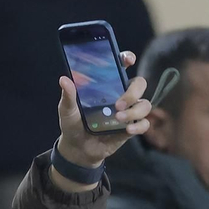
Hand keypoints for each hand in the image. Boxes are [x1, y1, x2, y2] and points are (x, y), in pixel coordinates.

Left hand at [55, 49, 149, 180]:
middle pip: (139, 84)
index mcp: (106, 85)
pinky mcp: (131, 127)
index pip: (121, 66)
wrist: (77, 149)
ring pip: (145, 104)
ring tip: (118, 118)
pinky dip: (139, 126)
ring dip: (134, 111)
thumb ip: (68, 96)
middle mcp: (121, 95)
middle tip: (118, 104)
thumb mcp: (67, 110)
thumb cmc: (72, 124)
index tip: (128, 60)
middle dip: (133, 91)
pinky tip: (127, 129)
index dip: (127, 59)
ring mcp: (128, 111)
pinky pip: (144, 123)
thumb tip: (64, 79)